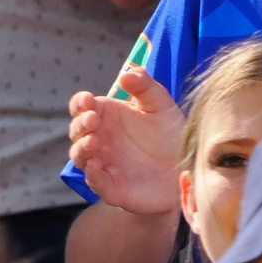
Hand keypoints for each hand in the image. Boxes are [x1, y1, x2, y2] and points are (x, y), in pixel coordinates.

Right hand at [67, 70, 185, 215]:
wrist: (184, 168)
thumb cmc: (168, 133)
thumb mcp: (160, 105)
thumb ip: (145, 86)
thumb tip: (126, 75)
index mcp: (107, 116)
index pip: (82, 107)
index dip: (80, 103)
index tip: (88, 100)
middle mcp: (100, 140)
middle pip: (77, 131)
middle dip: (80, 124)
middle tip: (93, 119)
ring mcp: (103, 164)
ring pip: (80, 157)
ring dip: (82, 148)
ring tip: (93, 141)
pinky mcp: (112, 187)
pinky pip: (95, 182)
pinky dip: (92, 174)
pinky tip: (95, 165)